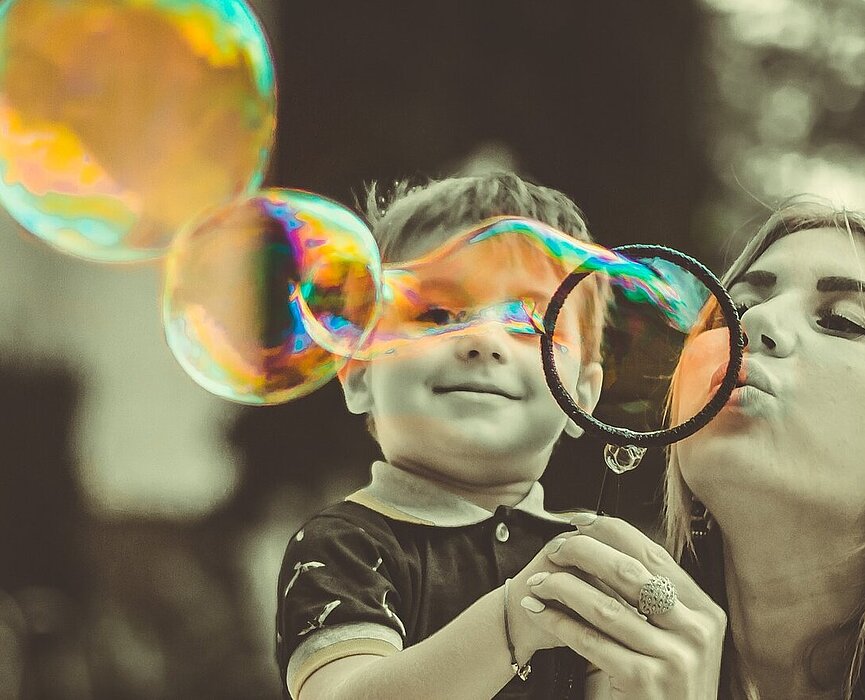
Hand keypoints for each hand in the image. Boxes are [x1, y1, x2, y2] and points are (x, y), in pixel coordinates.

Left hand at [518, 514, 725, 699]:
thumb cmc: (668, 686)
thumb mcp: (678, 638)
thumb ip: (655, 599)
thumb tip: (606, 545)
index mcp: (706, 613)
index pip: (655, 555)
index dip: (613, 532)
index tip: (582, 522)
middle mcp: (696, 633)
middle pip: (629, 573)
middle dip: (584, 553)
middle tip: (556, 548)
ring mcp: (673, 659)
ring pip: (605, 606)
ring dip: (563, 588)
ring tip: (540, 581)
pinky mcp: (645, 681)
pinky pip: (591, 641)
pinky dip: (559, 622)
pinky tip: (541, 612)